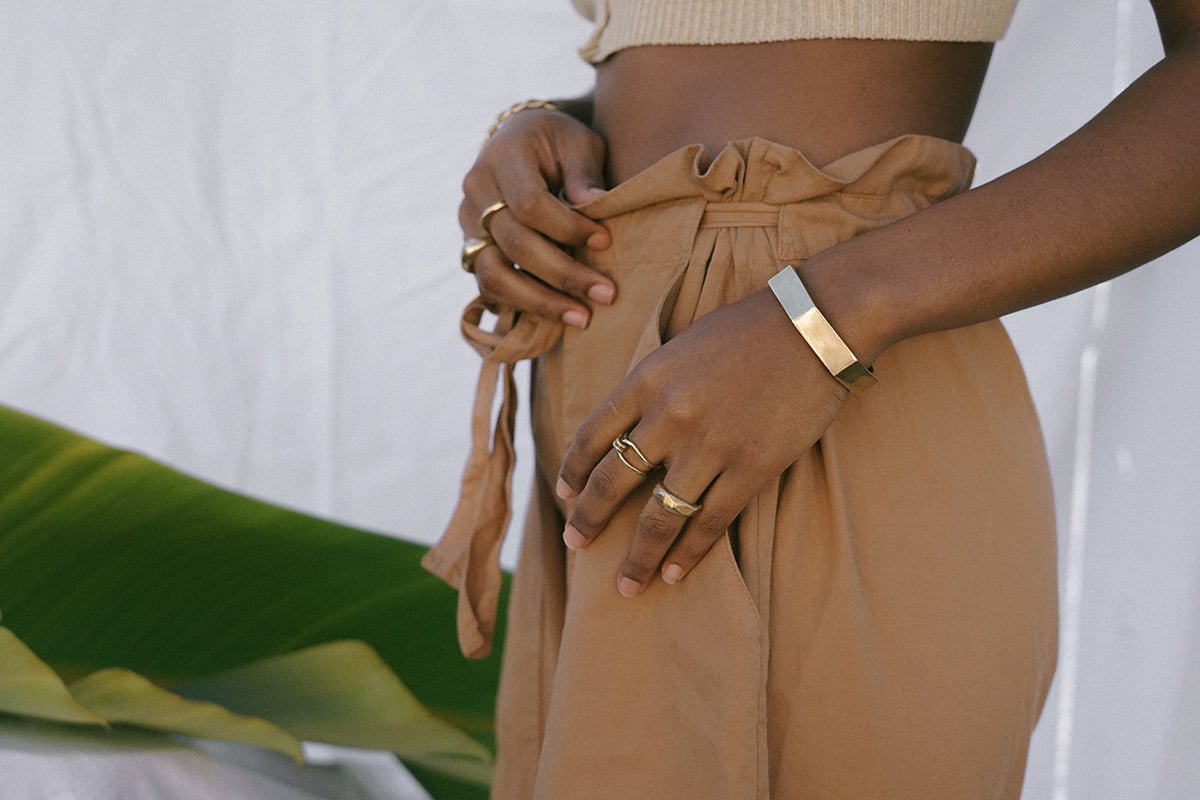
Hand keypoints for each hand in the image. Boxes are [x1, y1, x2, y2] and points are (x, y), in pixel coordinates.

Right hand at [460, 107, 614, 328]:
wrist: (523, 142)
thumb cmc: (558, 143)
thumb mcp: (579, 143)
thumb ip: (584, 173)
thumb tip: (598, 203)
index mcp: (502, 157)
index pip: (530, 204)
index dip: (568, 229)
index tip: (605, 241)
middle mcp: (476, 192)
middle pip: (515, 245)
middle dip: (564, 274)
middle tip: (607, 294)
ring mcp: (468, 225)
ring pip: (494, 275)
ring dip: (540, 302)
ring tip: (582, 318)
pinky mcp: (472, 250)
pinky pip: (490, 287)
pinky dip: (524, 304)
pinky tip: (558, 315)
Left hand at [555, 288, 848, 595]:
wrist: (815, 325)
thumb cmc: (750, 329)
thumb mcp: (683, 346)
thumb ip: (653, 386)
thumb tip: (631, 425)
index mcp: (647, 380)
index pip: (593, 435)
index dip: (574, 470)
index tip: (564, 494)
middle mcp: (669, 416)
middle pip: (613, 481)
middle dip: (588, 520)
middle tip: (574, 544)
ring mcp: (709, 446)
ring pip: (659, 516)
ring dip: (639, 556)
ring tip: (628, 585)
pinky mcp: (751, 468)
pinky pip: (710, 522)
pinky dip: (689, 554)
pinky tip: (675, 574)